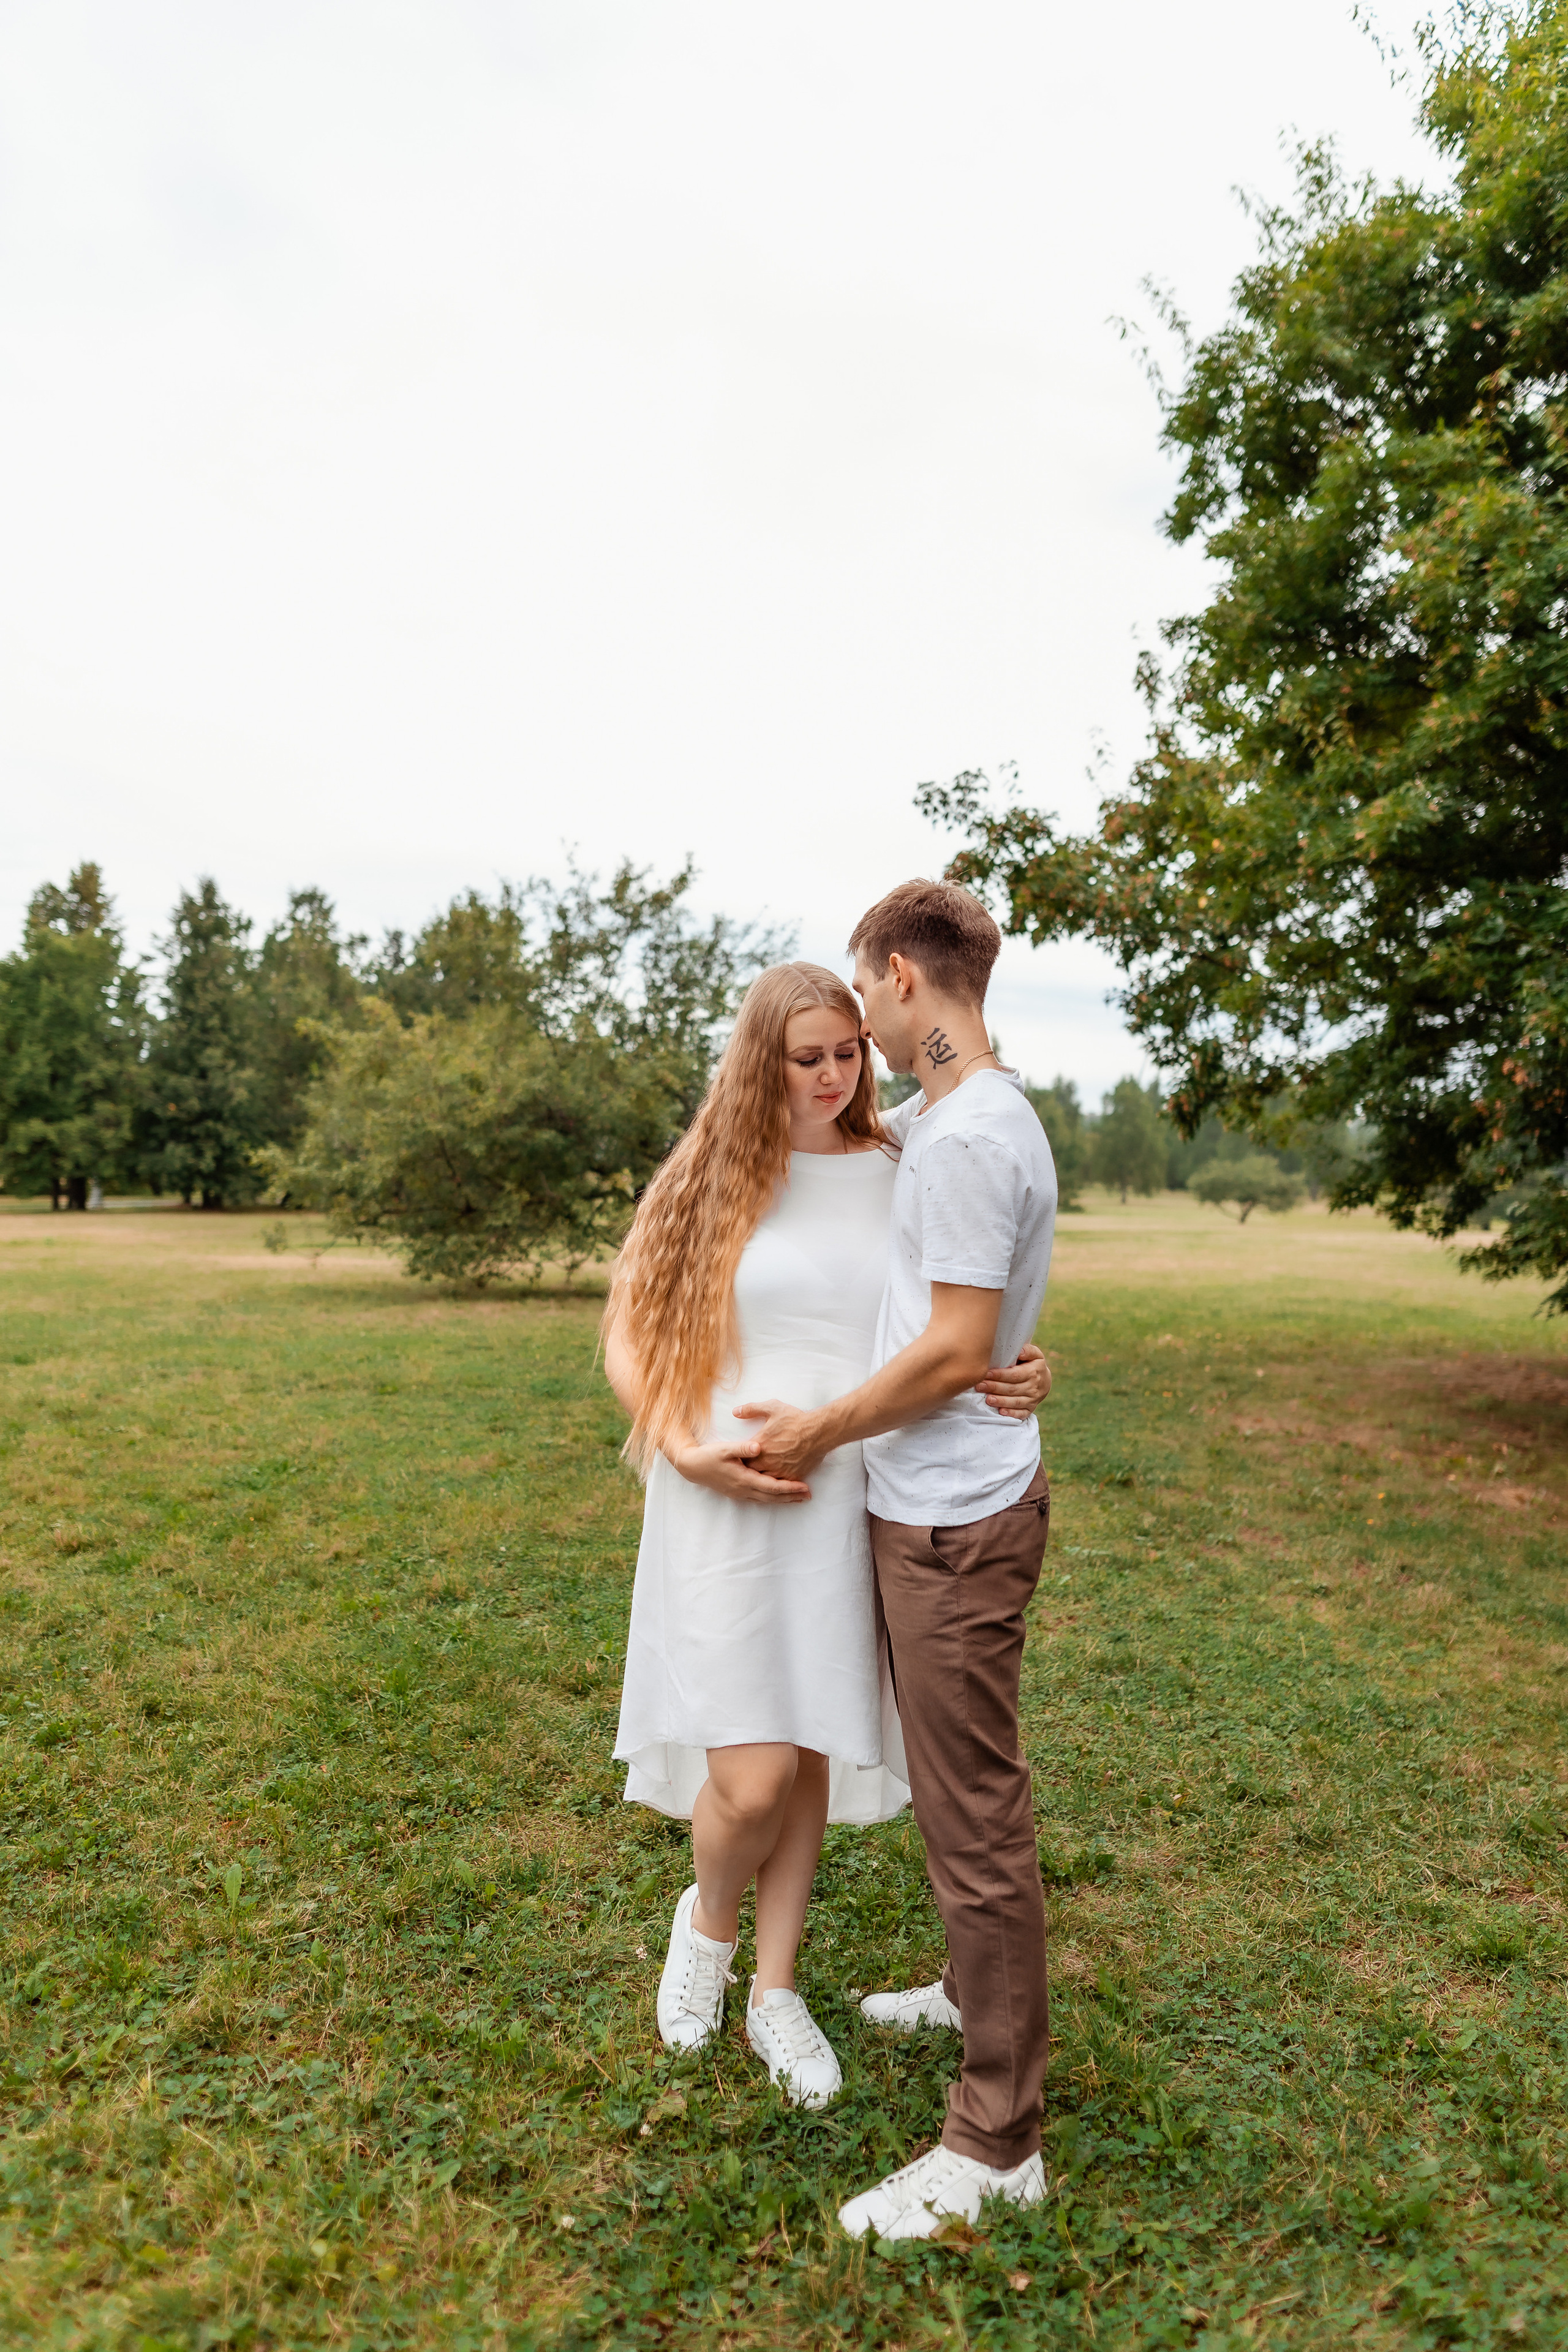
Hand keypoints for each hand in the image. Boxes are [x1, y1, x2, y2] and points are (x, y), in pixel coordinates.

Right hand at [669, 1436, 810, 1503]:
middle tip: (809, 1495)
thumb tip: (759, 1447)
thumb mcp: (724, 1448)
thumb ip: (742, 1448)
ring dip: (783, 1500)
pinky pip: (759, 1499)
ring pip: (766, 1500)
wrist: (691, 1467)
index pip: (771, 1487)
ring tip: (799, 1498)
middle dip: (791, 1497)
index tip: (804, 1487)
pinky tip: (779, 1497)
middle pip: (772, 1497)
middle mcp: (743, 1490)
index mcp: (743, 1479)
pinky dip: (772, 1498)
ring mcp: (740, 1493)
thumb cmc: (708, 1456)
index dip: (789, 1488)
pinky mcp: (737, 1493)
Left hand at [731, 1399, 827, 1483]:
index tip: (740, 1456)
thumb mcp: (772, 1408)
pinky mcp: (792, 1476)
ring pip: (764, 1480)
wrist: (818, 1431)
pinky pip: (780, 1484)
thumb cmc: (795, 1419)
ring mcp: (780, 1471)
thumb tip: (735, 1411)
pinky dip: (777, 1482)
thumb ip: (751, 1409)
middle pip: (750, 1471)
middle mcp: (767, 1461)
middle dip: (749, 1468)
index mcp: (759, 1446)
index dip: (740, 1458)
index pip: (741, 1457)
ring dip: (762, 1476)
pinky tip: (776, 1478)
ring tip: (762, 1473)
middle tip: (750, 1466)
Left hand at [975, 1340, 1051, 1418]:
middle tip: (980, 1386)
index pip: (1015, 1375)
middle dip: (995, 1387)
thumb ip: (1028, 1350)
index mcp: (1033, 1372)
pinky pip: (1022, 1413)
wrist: (1045, 1381)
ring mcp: (1033, 1399)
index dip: (1000, 1375)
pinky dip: (1012, 1413)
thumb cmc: (1034, 1364)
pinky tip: (1001, 1412)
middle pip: (1012, 1388)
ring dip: (1001, 1401)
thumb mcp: (1035, 1354)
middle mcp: (1033, 1387)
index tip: (986, 1373)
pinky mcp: (1030, 1409)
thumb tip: (1020, 1351)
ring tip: (987, 1399)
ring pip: (1016, 1402)